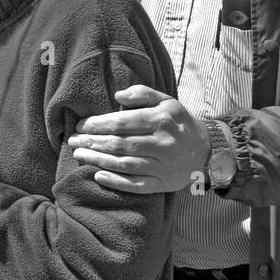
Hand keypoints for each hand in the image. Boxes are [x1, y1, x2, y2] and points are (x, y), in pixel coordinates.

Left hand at [66, 85, 209, 193]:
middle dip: (92, 143)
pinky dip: (116, 182)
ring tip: (79, 155)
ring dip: (98, 161)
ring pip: (125, 164)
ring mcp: (163, 166)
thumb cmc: (178, 123)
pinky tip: (98, 176)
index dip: (98, 125)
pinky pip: (137, 185)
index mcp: (161, 120)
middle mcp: (163, 143)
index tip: (81, 126)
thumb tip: (118, 96)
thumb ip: (142, 94)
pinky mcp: (163, 183)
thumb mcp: (166, 101)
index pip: (122, 123)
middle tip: (73, 141)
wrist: (207, 150)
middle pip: (120, 144)